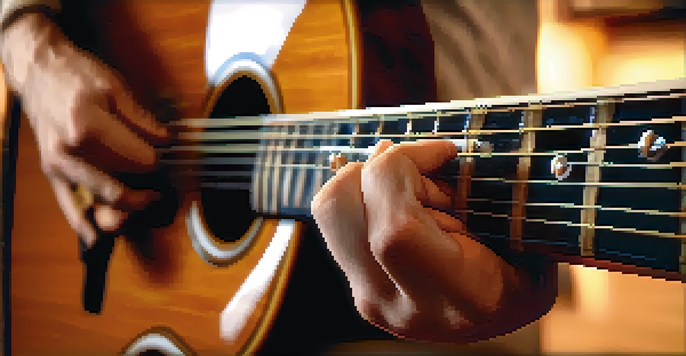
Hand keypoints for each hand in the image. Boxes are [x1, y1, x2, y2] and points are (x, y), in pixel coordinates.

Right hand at [3, 13, 168, 246]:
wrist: (38, 72)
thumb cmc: (76, 76)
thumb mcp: (115, 87)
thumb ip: (143, 120)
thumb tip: (168, 144)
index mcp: (87, 128)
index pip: (140, 161)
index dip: (161, 163)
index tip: (171, 159)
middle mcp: (70, 153)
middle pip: (120, 191)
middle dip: (150, 194)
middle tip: (166, 189)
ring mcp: (59, 167)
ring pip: (99, 205)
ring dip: (127, 213)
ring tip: (147, 204)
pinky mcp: (52, 175)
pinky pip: (68, 208)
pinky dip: (84, 226)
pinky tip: (98, 238)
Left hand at [312, 139, 556, 342]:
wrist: (498, 312)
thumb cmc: (523, 264)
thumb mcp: (530, 231)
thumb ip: (486, 195)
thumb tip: (428, 152)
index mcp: (460, 298)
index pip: (395, 231)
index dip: (406, 170)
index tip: (444, 151)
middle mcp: (401, 305)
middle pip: (342, 208)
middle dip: (383, 167)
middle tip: (430, 173)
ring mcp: (370, 299)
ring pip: (329, 208)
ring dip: (368, 179)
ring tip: (415, 190)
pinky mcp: (355, 286)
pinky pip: (335, 219)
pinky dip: (362, 193)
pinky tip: (399, 203)